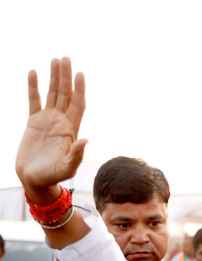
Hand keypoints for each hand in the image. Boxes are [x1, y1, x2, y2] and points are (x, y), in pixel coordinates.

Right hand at [16, 57, 87, 201]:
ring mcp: (48, 121)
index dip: (79, 89)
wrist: (34, 180)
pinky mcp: (33, 122)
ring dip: (54, 77)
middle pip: (66, 94)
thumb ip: (77, 155)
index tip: (80, 73)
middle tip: (65, 57)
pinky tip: (33, 72)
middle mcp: (61, 122)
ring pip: (52, 94)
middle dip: (66, 76)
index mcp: (71, 130)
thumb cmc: (53, 177)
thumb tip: (86, 140)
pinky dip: (33, 86)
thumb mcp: (67, 168)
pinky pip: (33, 100)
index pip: (77, 104)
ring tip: (55, 60)